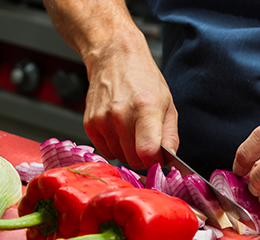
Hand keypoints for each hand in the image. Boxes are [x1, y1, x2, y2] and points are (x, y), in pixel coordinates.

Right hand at [44, 0, 178, 169]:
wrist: (114, 57)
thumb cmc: (143, 79)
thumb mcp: (167, 103)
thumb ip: (170, 135)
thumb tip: (168, 159)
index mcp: (146, 109)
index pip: (147, 153)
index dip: (155, 161)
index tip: (157, 157)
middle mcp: (121, 115)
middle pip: (133, 160)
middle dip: (143, 158)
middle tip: (146, 142)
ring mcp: (102, 120)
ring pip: (119, 157)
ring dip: (127, 152)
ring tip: (131, 130)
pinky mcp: (89, 123)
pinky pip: (105, 150)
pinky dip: (113, 146)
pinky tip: (118, 129)